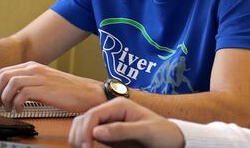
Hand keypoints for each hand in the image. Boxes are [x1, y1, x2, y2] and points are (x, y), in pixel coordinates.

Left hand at [0, 61, 103, 111]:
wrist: (88, 93)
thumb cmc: (69, 91)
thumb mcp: (45, 82)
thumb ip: (29, 83)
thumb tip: (11, 93)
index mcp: (33, 66)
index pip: (4, 71)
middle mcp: (34, 69)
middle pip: (3, 75)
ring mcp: (39, 78)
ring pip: (9, 83)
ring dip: (3, 98)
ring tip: (6, 109)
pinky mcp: (44, 89)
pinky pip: (21, 94)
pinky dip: (15, 104)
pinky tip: (19, 110)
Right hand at [68, 98, 184, 147]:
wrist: (172, 139)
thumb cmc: (163, 132)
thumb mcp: (146, 131)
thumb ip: (122, 130)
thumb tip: (97, 131)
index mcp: (119, 105)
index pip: (93, 115)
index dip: (85, 131)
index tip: (86, 147)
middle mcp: (110, 111)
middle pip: (83, 119)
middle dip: (79, 135)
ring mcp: (107, 122)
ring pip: (82, 127)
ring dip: (78, 138)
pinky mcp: (107, 134)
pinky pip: (88, 135)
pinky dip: (83, 141)